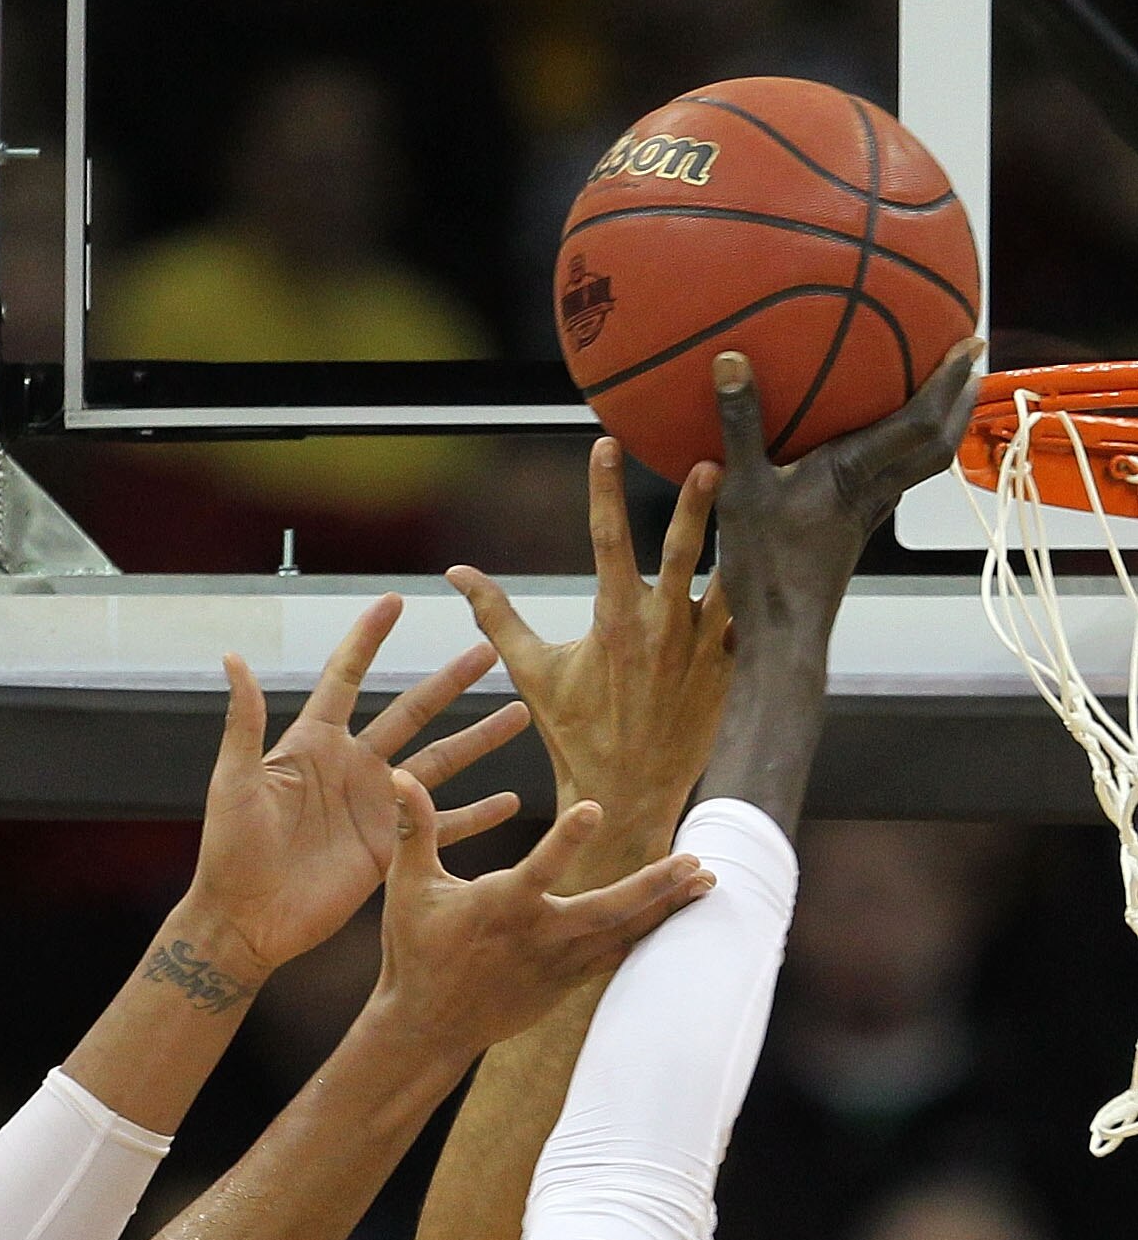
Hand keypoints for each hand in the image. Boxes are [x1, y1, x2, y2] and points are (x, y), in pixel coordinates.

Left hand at [180, 599, 529, 988]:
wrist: (246, 919)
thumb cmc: (228, 850)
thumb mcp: (233, 782)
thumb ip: (244, 722)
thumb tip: (231, 657)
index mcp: (312, 744)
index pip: (345, 678)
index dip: (368, 639)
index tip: (395, 601)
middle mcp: (351, 767)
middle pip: (410, 711)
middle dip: (448, 681)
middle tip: (487, 651)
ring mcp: (376, 806)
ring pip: (439, 761)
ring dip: (479, 739)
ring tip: (519, 713)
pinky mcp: (391, 848)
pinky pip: (443, 826)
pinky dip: (477, 816)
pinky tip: (511, 801)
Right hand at [370, 777, 711, 1067]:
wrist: (428, 1026)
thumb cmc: (415, 952)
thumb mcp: (408, 887)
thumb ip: (415, 829)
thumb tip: (401, 776)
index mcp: (501, 906)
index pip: (539, 867)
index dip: (566, 839)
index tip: (594, 808)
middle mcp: (538, 935)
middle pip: (608, 908)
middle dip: (654, 885)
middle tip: (695, 863)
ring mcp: (557, 963)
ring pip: (622, 933)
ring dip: (665, 908)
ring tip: (706, 883)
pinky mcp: (565, 982)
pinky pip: (616, 957)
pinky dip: (648, 936)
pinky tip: (677, 919)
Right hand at [445, 447, 730, 874]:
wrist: (626, 794)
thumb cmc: (573, 733)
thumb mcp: (532, 672)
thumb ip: (496, 616)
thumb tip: (457, 573)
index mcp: (613, 621)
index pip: (607, 538)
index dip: (604, 488)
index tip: (607, 444)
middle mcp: (661, 629)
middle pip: (681, 550)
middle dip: (695, 502)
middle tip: (710, 457)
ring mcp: (700, 649)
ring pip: (729, 579)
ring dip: (743, 539)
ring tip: (763, 499)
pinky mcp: (728, 671)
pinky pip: (752, 620)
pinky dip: (764, 591)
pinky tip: (784, 559)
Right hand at [713, 336, 982, 657]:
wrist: (783, 635)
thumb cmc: (767, 566)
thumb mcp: (742, 489)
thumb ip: (741, 423)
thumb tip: (732, 357)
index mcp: (854, 473)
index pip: (919, 420)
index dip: (948, 381)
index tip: (969, 344)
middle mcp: (874, 492)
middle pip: (938, 444)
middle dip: (959, 403)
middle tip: (972, 365)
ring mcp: (868, 516)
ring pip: (921, 467)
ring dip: (940, 430)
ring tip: (942, 399)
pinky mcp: (854, 533)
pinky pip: (893, 485)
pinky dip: (904, 458)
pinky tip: (883, 453)